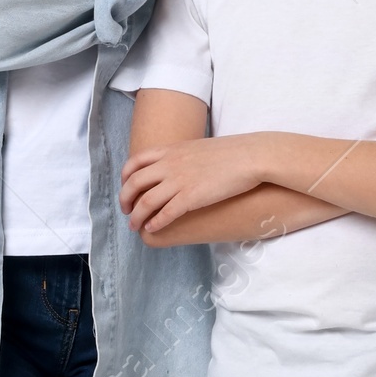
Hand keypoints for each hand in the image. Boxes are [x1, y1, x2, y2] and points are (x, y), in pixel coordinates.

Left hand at [120, 132, 267, 234]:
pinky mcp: (191, 197)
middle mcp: (169, 165)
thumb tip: (179, 165)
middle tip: (126, 211)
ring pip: (145, 202)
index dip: (125, 178)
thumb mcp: (198, 148)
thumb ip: (183, 156)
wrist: (250, 156)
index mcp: (170, 151)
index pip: (134, 162)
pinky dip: (155, 223)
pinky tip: (153, 229)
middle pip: (134, 183)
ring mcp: (179, 181)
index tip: (127, 189)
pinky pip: (166, 213)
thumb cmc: (231, 153)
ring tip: (134, 226)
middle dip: (125, 200)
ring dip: (136, 216)